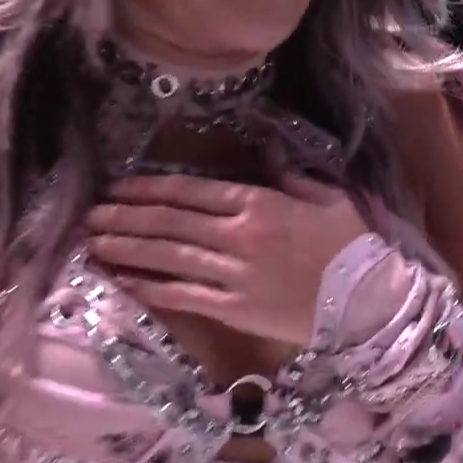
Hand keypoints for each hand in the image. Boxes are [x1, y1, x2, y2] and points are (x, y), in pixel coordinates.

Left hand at [82, 171, 371, 344]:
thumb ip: (291, 175)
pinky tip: (123, 281)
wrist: (372, 306)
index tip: (117, 186)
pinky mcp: (233, 311)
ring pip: (167, 257)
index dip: (148, 188)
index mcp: (259, 204)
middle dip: (125, 216)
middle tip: (90, 213)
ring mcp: (232, 275)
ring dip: (127, 248)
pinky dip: (149, 288)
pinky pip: (182, 297)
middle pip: (168, 222)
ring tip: (94, 242)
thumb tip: (266, 151)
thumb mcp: (329, 198)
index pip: (190, 192)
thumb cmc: (355, 249)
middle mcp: (237, 237)